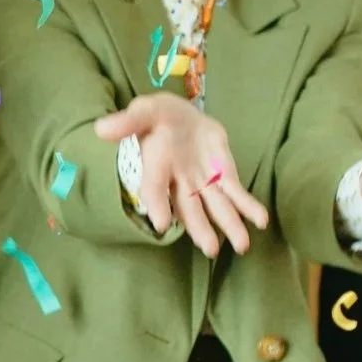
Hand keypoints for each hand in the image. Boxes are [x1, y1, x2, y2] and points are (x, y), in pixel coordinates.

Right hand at [94, 94, 269, 255]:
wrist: (180, 117)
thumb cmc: (158, 117)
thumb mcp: (144, 111)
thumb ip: (128, 121)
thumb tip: (101, 129)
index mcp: (157, 167)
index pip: (155, 190)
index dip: (158, 206)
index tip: (161, 224)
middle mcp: (179, 182)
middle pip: (189, 210)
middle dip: (201, 228)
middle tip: (211, 249)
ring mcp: (202, 182)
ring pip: (216, 208)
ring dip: (229, 226)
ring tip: (242, 245)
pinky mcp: (223, 176)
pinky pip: (236, 194)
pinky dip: (248, 207)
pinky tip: (261, 221)